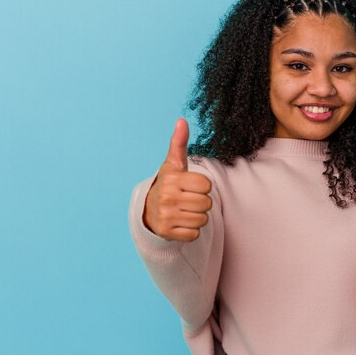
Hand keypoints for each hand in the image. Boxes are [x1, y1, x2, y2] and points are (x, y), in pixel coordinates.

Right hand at [143, 118, 212, 241]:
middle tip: (188, 199)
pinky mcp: (167, 232)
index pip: (206, 185)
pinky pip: (194, 234)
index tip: (192, 186)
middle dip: (201, 202)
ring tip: (185, 210)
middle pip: (206, 203)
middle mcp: (167, 198)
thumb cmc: (169, 184)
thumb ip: (179, 143)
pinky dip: (191, 230)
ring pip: (202, 219)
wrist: (149, 210)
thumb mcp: (173, 164)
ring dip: (197, 216)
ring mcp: (166, 216)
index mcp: (172, 179)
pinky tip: (181, 222)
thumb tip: (182, 120)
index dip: (203, 186)